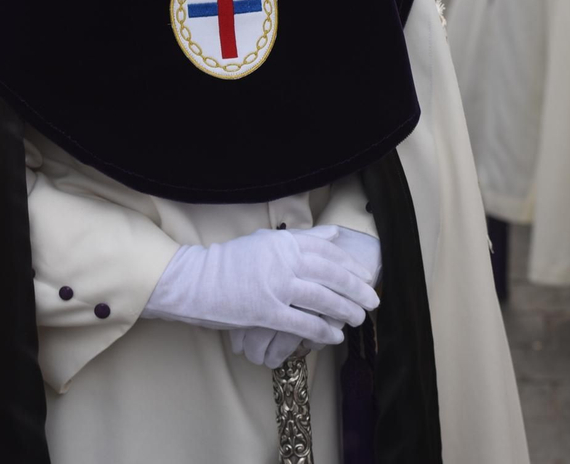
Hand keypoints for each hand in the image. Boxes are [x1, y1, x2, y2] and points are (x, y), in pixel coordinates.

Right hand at [142, 228, 377, 344]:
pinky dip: (322, 330)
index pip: (329, 251)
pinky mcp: (266, 311)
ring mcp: (277, 286)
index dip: (351, 265)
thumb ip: (303, 238)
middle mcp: (285, 261)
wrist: (196, 280)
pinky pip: (302, 323)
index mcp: (286, 242)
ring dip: (345, 310)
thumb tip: (334, 234)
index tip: (366, 275)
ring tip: (359, 319)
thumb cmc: (230, 260)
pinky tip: (335, 336)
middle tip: (373, 301)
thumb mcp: (267, 240)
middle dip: (357, 289)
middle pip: (332, 275)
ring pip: (322, 299)